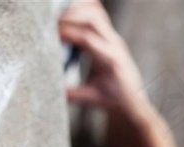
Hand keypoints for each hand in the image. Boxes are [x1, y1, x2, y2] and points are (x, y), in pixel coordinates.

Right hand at [59, 0, 147, 116]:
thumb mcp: (92, 98)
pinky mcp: (111, 35)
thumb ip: (73, 94)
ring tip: (58, 16)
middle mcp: (115, 45)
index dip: (67, 32)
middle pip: (93, 19)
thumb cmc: (114, 99)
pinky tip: (71, 11)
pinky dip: (85, 8)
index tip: (50, 32)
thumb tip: (53, 90)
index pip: (87, 39)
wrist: (133, 99)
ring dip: (77, 10)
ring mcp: (114, 38)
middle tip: (51, 21)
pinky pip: (99, 14)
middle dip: (70, 16)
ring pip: (97, 13)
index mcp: (111, 60)